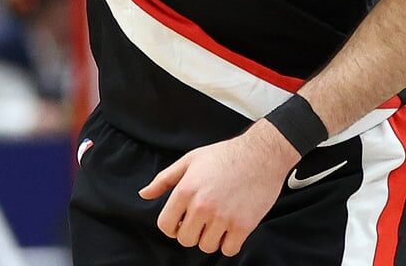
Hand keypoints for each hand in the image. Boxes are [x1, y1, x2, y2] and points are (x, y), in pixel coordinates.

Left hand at [138, 120, 298, 255]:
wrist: (261, 154)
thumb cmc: (225, 155)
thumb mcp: (190, 161)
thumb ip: (164, 179)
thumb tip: (144, 194)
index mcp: (185, 190)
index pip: (166, 226)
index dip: (171, 227)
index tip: (181, 222)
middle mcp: (202, 206)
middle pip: (185, 240)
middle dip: (191, 233)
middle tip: (202, 221)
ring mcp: (223, 217)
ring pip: (207, 247)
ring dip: (211, 239)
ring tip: (218, 223)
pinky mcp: (243, 225)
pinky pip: (229, 250)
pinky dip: (229, 243)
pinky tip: (231, 228)